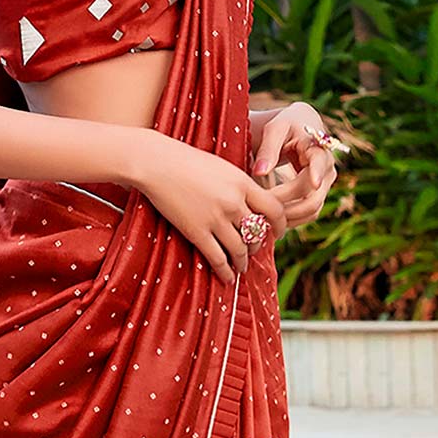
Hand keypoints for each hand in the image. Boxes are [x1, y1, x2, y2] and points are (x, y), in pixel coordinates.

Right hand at [131, 133, 289, 283]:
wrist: (157, 162)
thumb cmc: (187, 160)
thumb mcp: (222, 166)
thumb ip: (239, 185)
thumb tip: (252, 202)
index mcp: (244, 183)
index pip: (275, 209)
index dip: (280, 225)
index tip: (278, 233)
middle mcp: (234, 202)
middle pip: (257, 233)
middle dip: (257, 245)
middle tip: (253, 250)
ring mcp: (216, 218)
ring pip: (240, 250)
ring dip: (242, 262)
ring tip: (241, 266)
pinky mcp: (197, 231)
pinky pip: (218, 258)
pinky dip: (225, 271)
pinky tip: (227, 277)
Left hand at [249, 100, 342, 230]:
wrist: (300, 127)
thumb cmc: (285, 126)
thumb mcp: (274, 129)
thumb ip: (267, 149)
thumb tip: (259, 173)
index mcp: (318, 146)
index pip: (320, 161)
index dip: (317, 173)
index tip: (313, 182)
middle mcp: (327, 167)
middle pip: (312, 194)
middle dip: (286, 205)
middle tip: (260, 209)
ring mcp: (325, 183)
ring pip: (312, 209)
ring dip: (289, 217)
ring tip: (263, 218)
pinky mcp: (320, 195)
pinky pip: (309, 214)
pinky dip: (292, 220)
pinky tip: (273, 220)